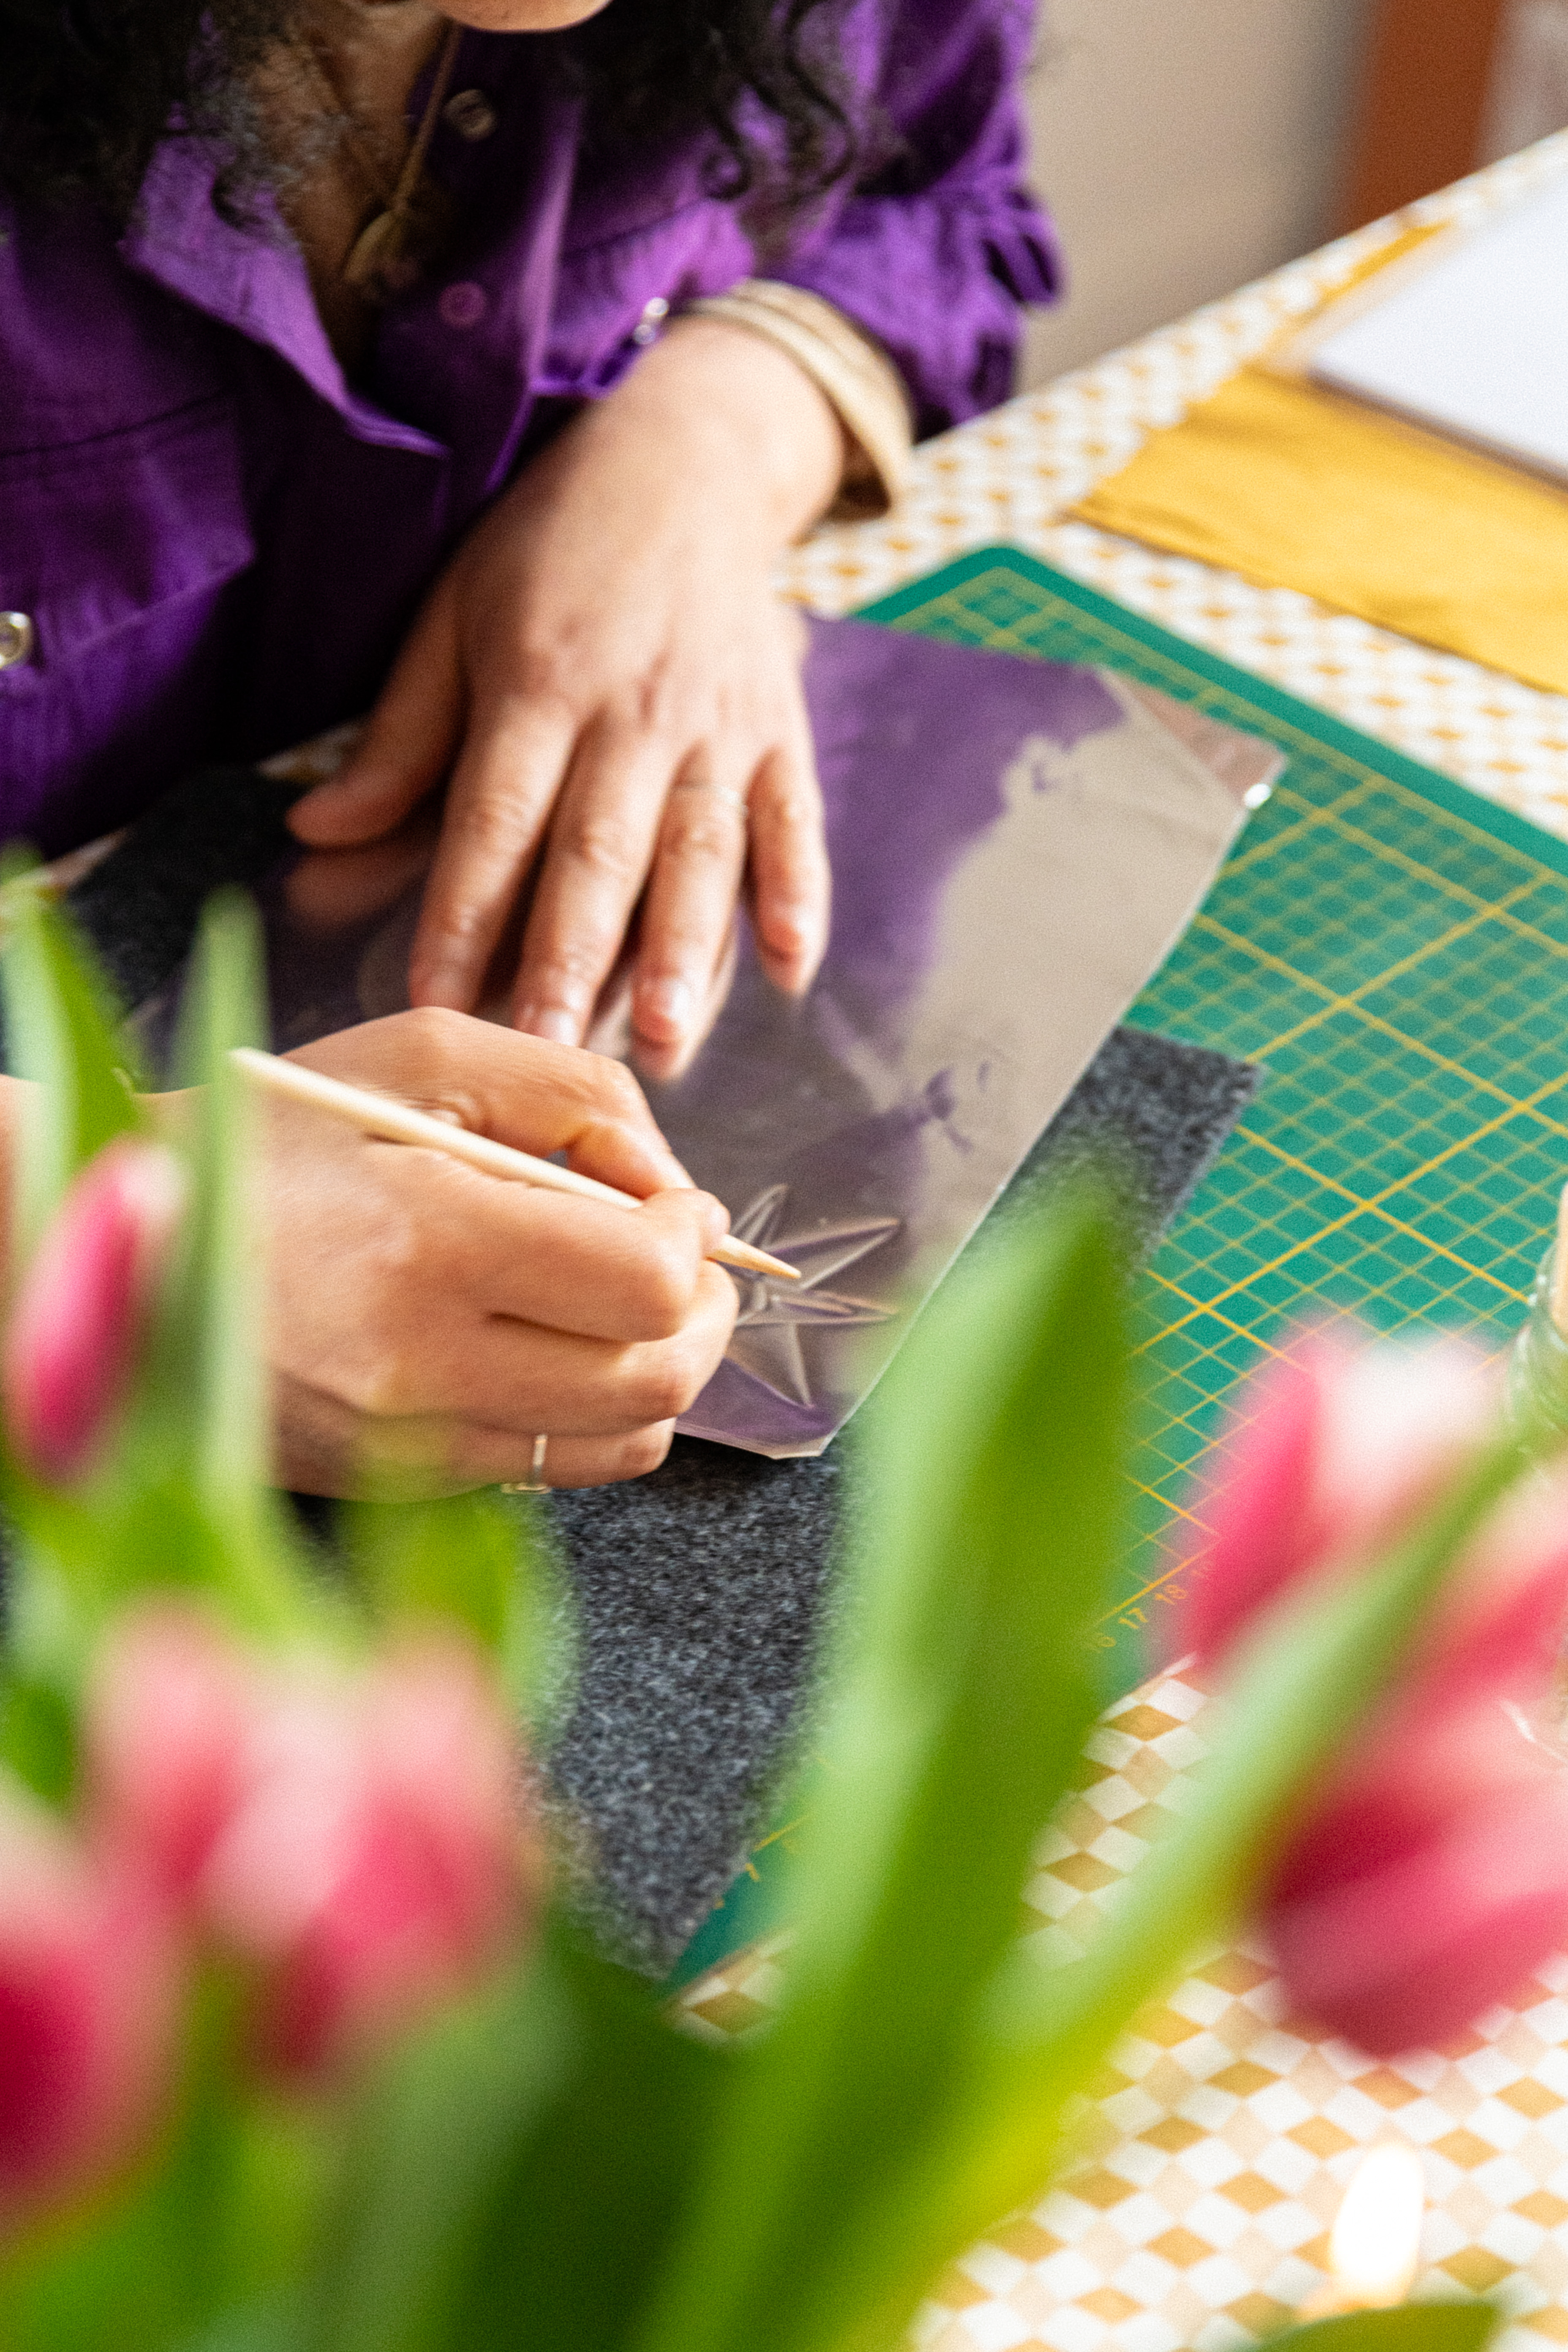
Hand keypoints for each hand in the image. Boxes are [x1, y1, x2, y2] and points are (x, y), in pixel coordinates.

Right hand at [252, 1009, 738, 1494]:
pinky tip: (559, 1350)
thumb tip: (665, 1180)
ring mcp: (403, 1440)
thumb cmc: (272, 1134)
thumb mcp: (417, 1057)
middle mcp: (420, 1360)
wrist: (127, 1246)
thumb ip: (569, 1095)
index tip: (678, 1204)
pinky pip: (547, 1470)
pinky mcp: (389, 1482)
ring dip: (659, 1370)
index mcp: (427, 1238)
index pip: (646, 1282)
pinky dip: (587, 1413)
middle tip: (688, 1260)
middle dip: (704, 1315)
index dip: (694, 1240)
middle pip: (655, 1378)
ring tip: (633, 1306)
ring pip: (618, 1441)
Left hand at [288, 319, 842, 1067]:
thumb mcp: (452, 616)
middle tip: (545, 1054)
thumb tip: (315, 833)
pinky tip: (788, 968)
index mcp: (537, 684)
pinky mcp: (779, 733)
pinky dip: (797, 896)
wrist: (684, 462)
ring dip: (684, 954)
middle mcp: (632, 713)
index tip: (436, 1000)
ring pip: (700, 855)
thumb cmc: (551, 550)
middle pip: (598, 856)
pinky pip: (794, 824)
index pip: (494, 822)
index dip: (463, 916)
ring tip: (665, 1041)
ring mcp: (717, 726)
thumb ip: (398, 737)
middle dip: (570, 964)